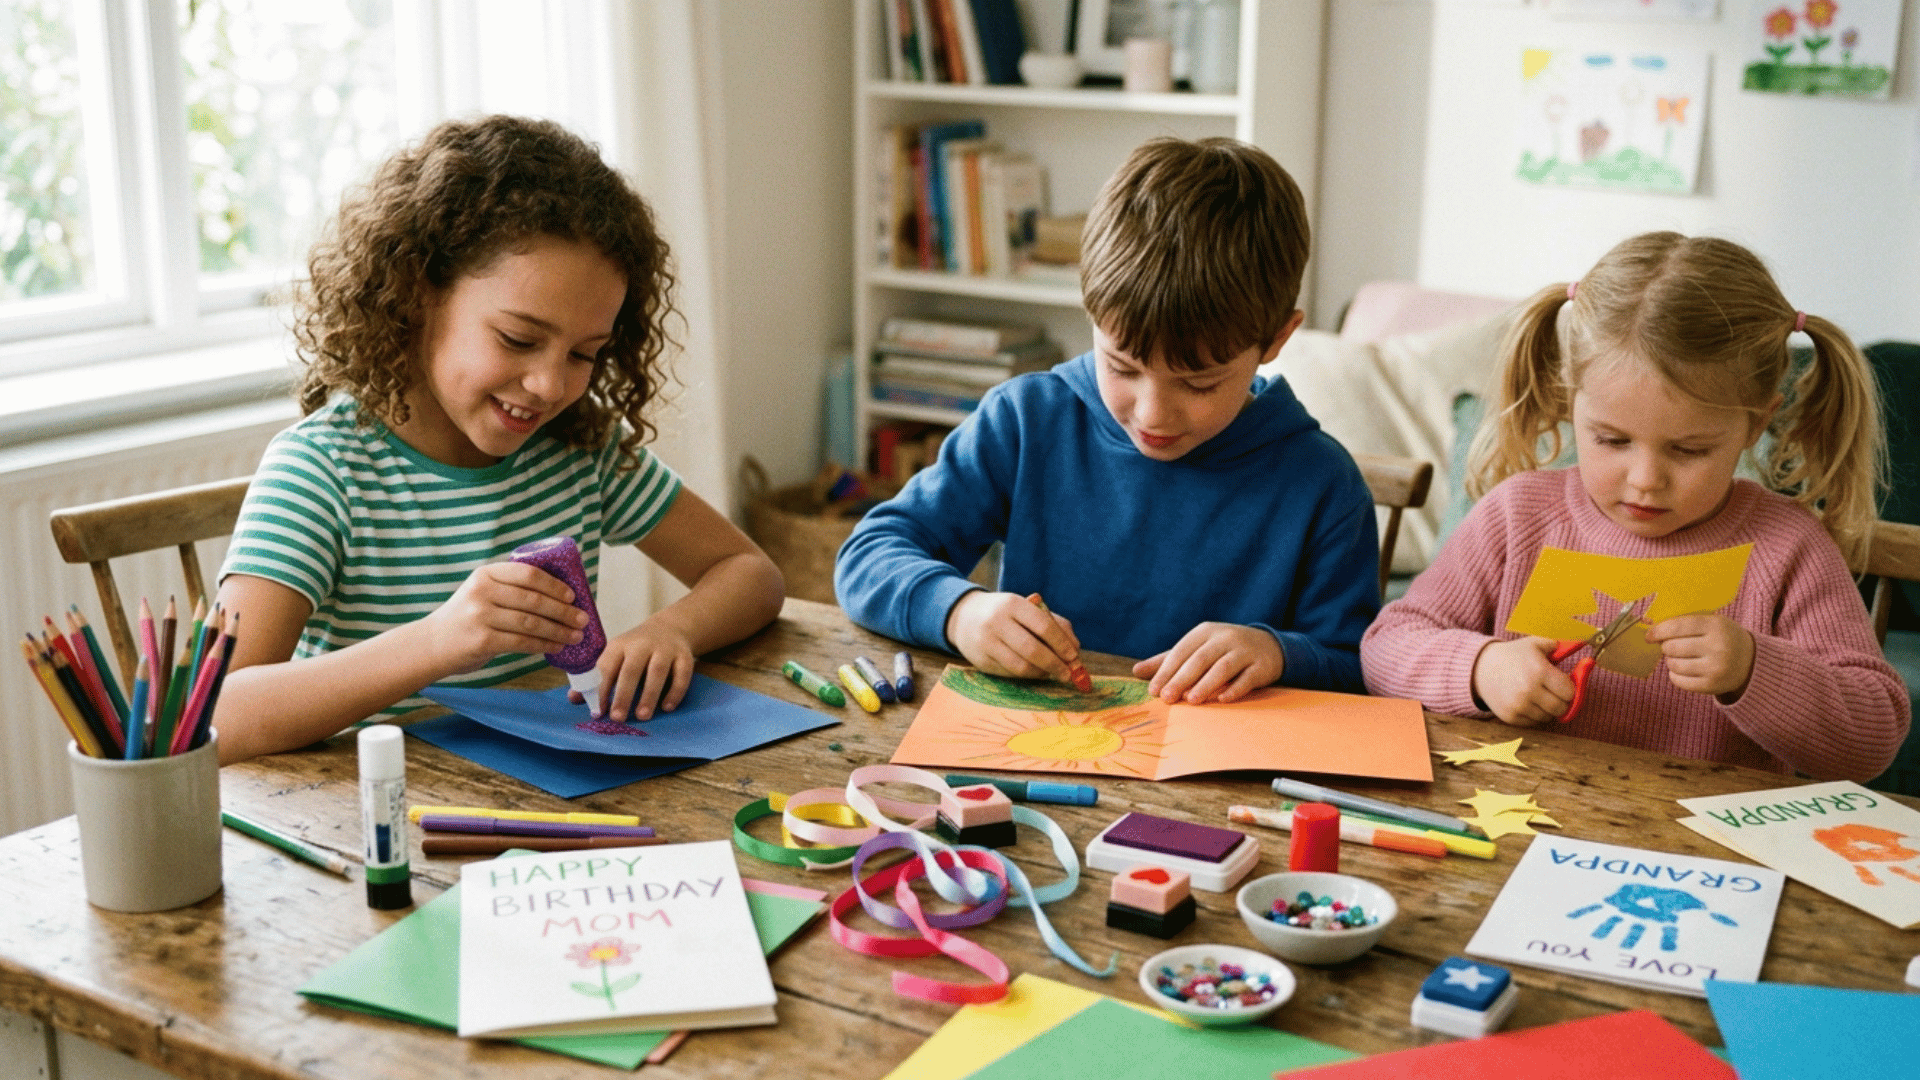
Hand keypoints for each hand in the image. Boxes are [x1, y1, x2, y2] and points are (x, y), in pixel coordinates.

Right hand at [421, 562, 585, 674]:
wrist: (432, 644)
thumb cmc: (466, 618)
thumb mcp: (481, 593)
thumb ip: (509, 590)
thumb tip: (560, 598)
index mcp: (486, 574)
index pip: (528, 574)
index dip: (554, 585)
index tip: (572, 595)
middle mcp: (482, 591)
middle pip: (533, 599)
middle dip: (563, 610)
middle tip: (582, 619)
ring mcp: (480, 616)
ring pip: (531, 622)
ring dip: (558, 630)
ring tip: (575, 636)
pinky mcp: (482, 640)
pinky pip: (522, 642)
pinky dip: (543, 645)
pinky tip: (556, 647)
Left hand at [584, 619, 696, 720]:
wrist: (670, 627)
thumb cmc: (636, 649)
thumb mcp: (615, 656)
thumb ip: (597, 677)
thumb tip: (573, 699)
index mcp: (619, 645)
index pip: (607, 667)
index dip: (601, 690)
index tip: (597, 712)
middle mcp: (642, 645)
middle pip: (631, 670)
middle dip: (623, 695)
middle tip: (618, 718)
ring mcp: (665, 649)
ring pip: (657, 672)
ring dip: (649, 695)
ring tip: (642, 716)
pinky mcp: (684, 655)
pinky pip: (682, 674)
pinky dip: (675, 691)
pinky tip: (667, 707)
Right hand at [944, 591, 1080, 681]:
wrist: (964, 617)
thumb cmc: (1005, 613)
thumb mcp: (1027, 608)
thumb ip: (1054, 623)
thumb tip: (1075, 648)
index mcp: (1012, 604)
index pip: (1043, 625)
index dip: (1061, 643)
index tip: (1074, 656)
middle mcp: (996, 622)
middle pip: (1032, 649)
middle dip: (1054, 664)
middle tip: (1068, 674)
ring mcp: (986, 643)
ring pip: (1021, 666)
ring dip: (1041, 673)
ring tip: (1051, 672)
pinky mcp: (981, 661)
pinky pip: (1010, 673)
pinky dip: (1027, 675)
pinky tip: (1035, 672)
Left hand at [1131, 623, 1283, 702]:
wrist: (1267, 646)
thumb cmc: (1223, 650)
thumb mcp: (1197, 649)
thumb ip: (1168, 660)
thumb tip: (1136, 671)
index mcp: (1205, 632)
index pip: (1182, 651)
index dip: (1166, 671)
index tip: (1154, 691)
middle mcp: (1224, 638)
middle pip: (1200, 659)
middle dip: (1182, 679)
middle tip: (1167, 698)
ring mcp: (1245, 651)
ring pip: (1223, 667)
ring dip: (1206, 684)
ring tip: (1190, 700)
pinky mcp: (1261, 665)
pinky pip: (1247, 678)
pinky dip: (1235, 689)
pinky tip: (1222, 699)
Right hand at [1470, 636, 1575, 726]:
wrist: (1481, 669)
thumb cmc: (1513, 656)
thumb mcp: (1535, 644)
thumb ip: (1560, 646)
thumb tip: (1584, 649)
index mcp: (1539, 671)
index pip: (1569, 692)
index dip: (1570, 689)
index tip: (1564, 685)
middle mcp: (1529, 690)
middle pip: (1561, 708)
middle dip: (1562, 701)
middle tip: (1555, 693)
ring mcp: (1519, 705)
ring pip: (1548, 717)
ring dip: (1548, 709)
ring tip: (1539, 696)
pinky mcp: (1511, 717)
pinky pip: (1534, 722)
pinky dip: (1535, 714)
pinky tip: (1528, 702)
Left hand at [1647, 613, 1754, 700]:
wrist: (1751, 662)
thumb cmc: (1724, 637)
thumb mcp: (1712, 622)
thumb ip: (1685, 621)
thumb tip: (1651, 628)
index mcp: (1717, 626)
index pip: (1678, 626)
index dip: (1659, 630)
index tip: (1650, 635)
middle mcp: (1718, 647)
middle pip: (1672, 647)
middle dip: (1666, 646)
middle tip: (1672, 645)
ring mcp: (1715, 669)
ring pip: (1673, 664)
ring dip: (1671, 660)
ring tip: (1681, 657)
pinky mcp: (1711, 686)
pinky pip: (1678, 681)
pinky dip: (1675, 675)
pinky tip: (1684, 669)